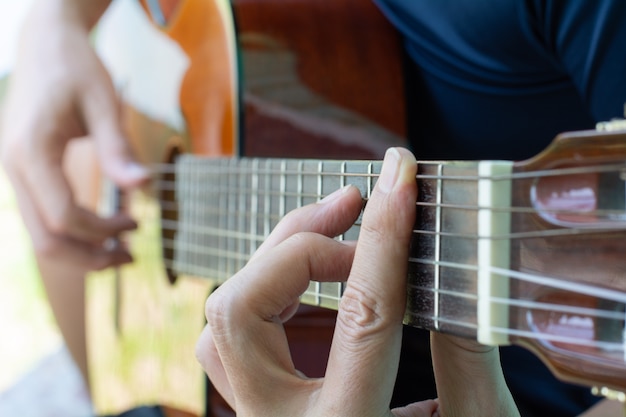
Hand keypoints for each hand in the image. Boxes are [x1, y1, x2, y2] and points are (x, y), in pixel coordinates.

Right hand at [0, 0, 147, 271]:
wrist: (46, 45)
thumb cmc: (76, 68)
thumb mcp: (103, 102)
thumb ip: (118, 147)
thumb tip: (144, 187)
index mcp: (31, 152)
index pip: (64, 217)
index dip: (102, 231)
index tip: (137, 224)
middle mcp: (15, 168)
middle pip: (45, 240)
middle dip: (89, 257)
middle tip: (130, 257)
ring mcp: (16, 173)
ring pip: (41, 236)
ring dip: (81, 251)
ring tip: (121, 250)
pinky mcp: (27, 174)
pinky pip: (44, 218)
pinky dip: (73, 233)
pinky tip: (104, 229)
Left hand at [196, 148, 519, 416]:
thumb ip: (464, 365)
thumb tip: (458, 285)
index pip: (361, 318)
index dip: (383, 241)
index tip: (400, 181)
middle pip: (244, 309)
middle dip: (301, 239)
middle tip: (357, 201)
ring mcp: (256, 412)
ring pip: (224, 313)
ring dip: (279, 255)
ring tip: (335, 221)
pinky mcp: (255, 400)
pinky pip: (233, 327)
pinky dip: (271, 282)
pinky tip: (312, 267)